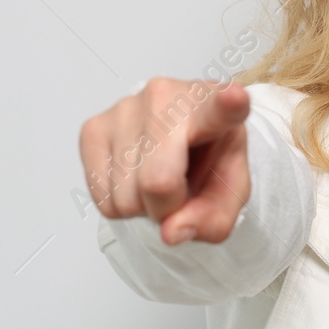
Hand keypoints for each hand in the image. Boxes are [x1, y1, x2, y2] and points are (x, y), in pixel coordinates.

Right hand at [78, 79, 252, 245]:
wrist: (177, 142)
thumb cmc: (207, 161)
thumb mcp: (228, 195)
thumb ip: (213, 219)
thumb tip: (171, 231)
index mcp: (213, 108)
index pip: (222, 107)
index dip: (228, 105)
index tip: (234, 97)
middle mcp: (165, 97)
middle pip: (157, 181)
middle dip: (167, 206)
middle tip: (179, 190)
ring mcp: (123, 108)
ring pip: (125, 196)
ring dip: (142, 204)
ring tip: (156, 176)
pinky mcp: (93, 126)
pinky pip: (102, 196)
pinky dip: (119, 201)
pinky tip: (133, 175)